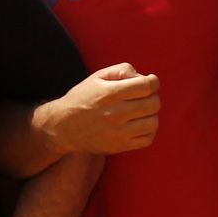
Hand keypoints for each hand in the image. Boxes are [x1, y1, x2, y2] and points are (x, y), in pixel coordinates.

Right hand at [41, 63, 163, 155]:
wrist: (64, 126)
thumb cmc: (83, 98)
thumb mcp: (97, 77)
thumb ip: (121, 70)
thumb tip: (143, 77)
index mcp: (110, 93)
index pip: (146, 86)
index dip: (153, 82)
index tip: (150, 82)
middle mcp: (115, 113)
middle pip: (153, 104)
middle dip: (153, 97)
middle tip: (145, 96)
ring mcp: (118, 132)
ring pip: (153, 122)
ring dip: (152, 114)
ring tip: (143, 111)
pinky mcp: (119, 146)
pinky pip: (147, 139)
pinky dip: (149, 131)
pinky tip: (140, 124)